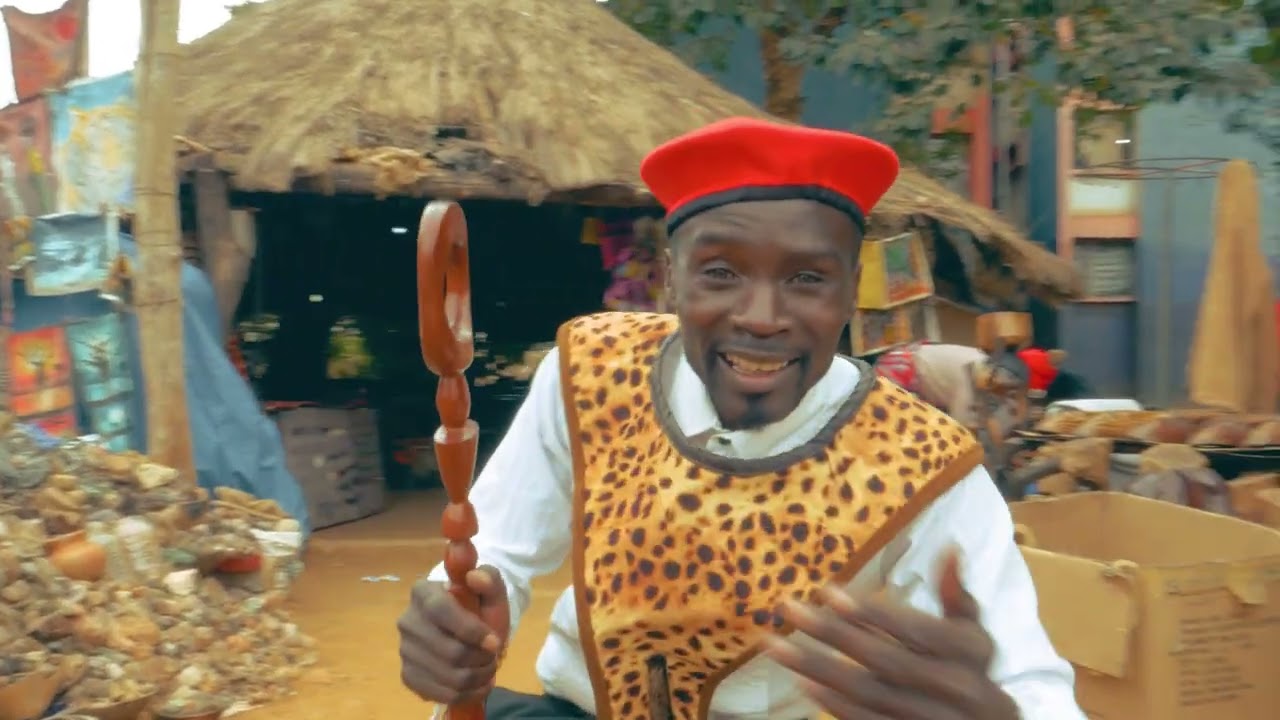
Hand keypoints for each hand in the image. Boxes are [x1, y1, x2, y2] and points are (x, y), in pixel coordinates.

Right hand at [398, 565, 509, 703]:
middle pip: (449, 651)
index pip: (440, 611)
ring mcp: (405, 650)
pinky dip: (467, 692)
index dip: (470, 630)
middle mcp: (407, 620)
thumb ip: (490, 579)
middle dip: (480, 658)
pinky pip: (441, 693)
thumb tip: (474, 576)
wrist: (469, 633)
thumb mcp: (491, 592)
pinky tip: (477, 682)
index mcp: (423, 592)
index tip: (494, 641)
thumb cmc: (479, 608)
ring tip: (487, 667)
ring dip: (478, 676)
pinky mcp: (408, 675)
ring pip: (449, 676)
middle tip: (493, 654)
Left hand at [762, 550, 1019, 719]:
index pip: (917, 630)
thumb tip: (950, 546)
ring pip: (871, 693)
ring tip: (779, 646)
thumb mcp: (974, 638)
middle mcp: (960, 690)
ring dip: (820, 669)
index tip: (827, 592)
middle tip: (789, 609)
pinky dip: (836, 706)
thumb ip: (958, 598)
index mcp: (973, 654)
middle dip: (834, 634)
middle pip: (887, 660)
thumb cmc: (973, 677)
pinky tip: (805, 684)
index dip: (873, 613)